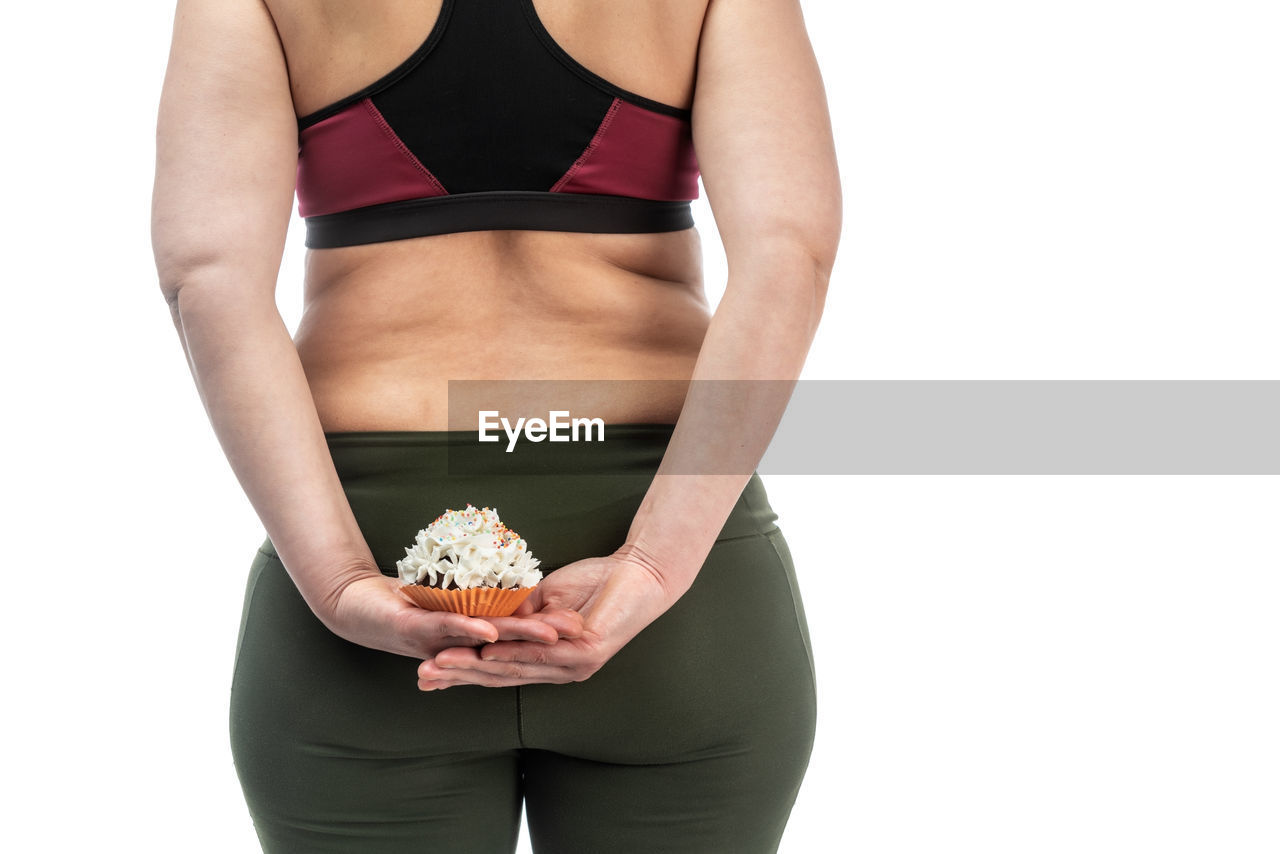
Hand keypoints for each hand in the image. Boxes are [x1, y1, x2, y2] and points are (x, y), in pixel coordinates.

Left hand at [317, 571, 583, 659]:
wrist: (354, 604)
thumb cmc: (409, 602)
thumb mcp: (461, 600)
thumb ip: (492, 603)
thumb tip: (525, 600)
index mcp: (477, 644)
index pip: (522, 642)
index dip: (554, 635)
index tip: (589, 626)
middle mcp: (461, 651)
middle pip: (511, 650)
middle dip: (547, 639)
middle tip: (581, 632)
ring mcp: (436, 645)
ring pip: (484, 646)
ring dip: (515, 640)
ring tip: (548, 634)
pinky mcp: (412, 632)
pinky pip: (444, 630)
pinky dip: (467, 630)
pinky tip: (485, 630)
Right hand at [418, 551, 675, 689]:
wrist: (640, 571)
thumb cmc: (596, 584)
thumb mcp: (545, 599)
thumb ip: (519, 614)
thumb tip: (487, 619)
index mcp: (550, 662)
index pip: (498, 671)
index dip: (462, 672)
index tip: (425, 673)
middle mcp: (561, 671)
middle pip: (501, 677)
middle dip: (459, 676)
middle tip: (422, 677)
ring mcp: (575, 666)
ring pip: (518, 669)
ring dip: (477, 668)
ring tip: (443, 665)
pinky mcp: (589, 652)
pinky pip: (545, 654)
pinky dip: (514, 653)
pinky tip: (487, 651)